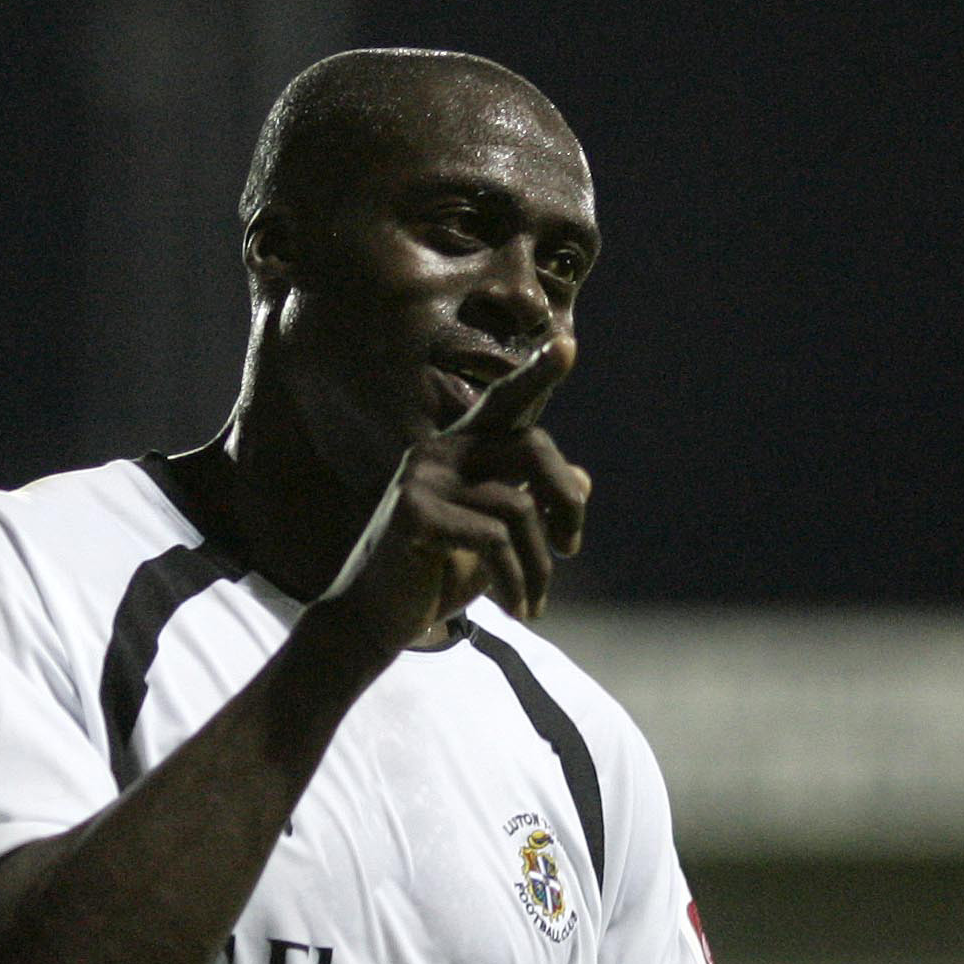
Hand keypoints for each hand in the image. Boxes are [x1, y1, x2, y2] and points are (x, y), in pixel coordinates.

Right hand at [316, 334, 591, 653]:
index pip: (504, 403)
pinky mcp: (413, 511)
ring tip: (535, 603)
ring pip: (519, 507)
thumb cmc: (438, 575)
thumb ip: (533, 507)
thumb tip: (585, 480)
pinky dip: (516, 580)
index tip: (566, 344)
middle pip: (532, 450)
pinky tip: (515, 607)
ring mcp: (422, 476)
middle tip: (571, 550)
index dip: (536, 374)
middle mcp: (439, 450)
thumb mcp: (496, 542)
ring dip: (539, 565)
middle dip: (566, 503)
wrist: (378, 618)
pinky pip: (493, 539)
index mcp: (460, 449)